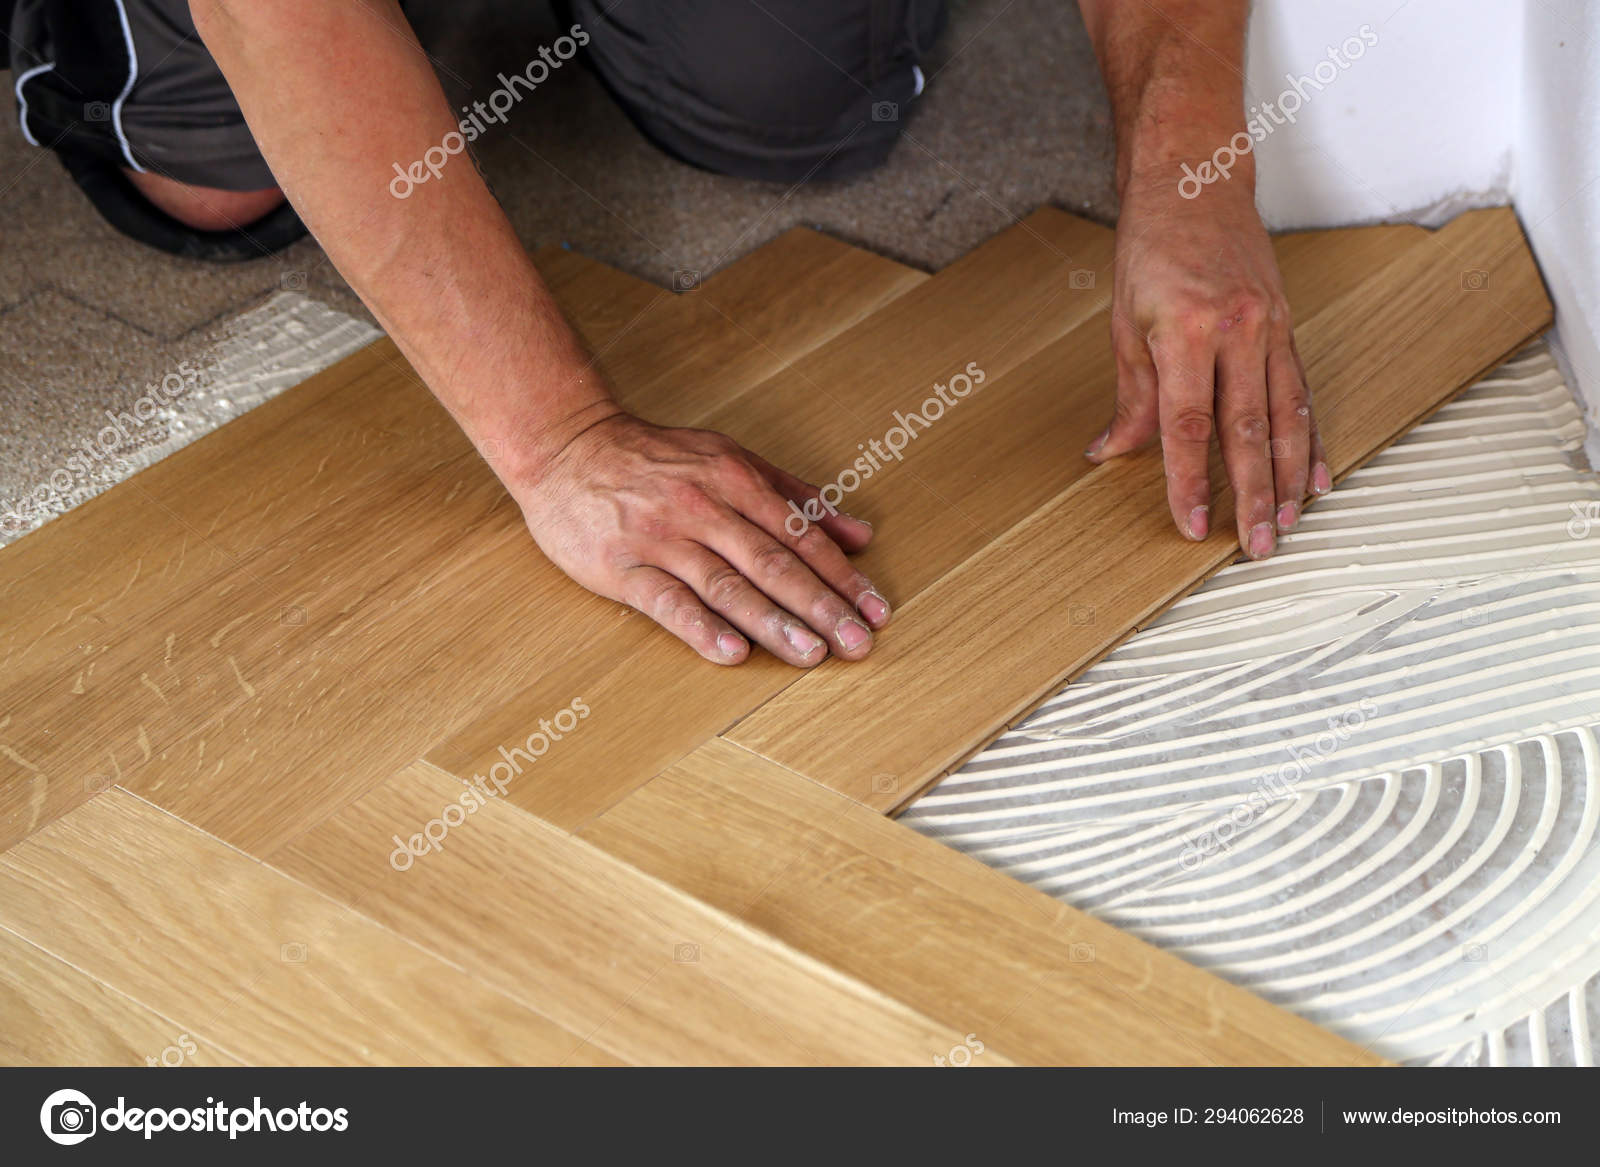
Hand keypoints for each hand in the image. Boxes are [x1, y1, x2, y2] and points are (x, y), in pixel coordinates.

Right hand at [508, 412, 890, 665]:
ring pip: (726, 586)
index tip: (876, 611)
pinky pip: (666, 602)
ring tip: (812, 655)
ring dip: (774, 623)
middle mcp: (703, 507)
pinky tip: (732, 654)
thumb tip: (861, 533)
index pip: (800, 535)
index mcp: (735, 479)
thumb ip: (797, 496)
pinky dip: (700, 628)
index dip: (841, 575)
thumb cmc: (656, 458)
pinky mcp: (620, 567)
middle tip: (858, 644)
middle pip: (773, 563)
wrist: (566, 446)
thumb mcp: (731, 459)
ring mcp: (661, 538)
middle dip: (821, 606)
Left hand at [1086, 172, 1329, 557]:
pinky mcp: (1286, 327)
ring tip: (1290, 523)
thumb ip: (1130, 396)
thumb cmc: (1152, 248)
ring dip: (1289, 478)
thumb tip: (1109, 453)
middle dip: (1252, 496)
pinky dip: (1311, 439)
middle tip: (1256, 547)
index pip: (1188, 425)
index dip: (1190, 481)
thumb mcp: (1125, 323)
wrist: (1195, 183)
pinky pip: (1301, 393)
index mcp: (1187, 330)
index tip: (1191, 525)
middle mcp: (1237, 331)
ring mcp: (1268, 329)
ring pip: (1286, 417)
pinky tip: (1317, 476)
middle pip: (1247, 431)